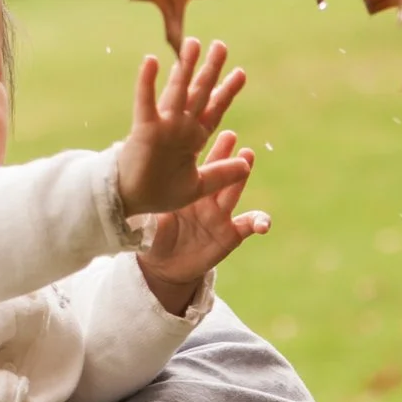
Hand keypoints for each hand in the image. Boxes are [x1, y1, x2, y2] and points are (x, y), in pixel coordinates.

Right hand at [116, 39, 251, 218]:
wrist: (131, 202)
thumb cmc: (160, 193)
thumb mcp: (198, 186)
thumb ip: (221, 174)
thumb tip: (247, 165)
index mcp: (193, 138)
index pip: (214, 109)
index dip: (227, 91)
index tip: (241, 73)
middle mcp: (180, 127)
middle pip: (200, 93)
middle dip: (211, 70)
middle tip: (221, 45)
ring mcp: (163, 126)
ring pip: (177, 91)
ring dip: (185, 67)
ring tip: (193, 43)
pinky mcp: (145, 129)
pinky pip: (146, 103)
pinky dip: (147, 82)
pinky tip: (151, 61)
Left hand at [138, 129, 270, 312]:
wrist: (164, 267)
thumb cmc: (155, 238)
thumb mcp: (149, 221)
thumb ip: (149, 207)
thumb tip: (137, 191)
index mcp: (187, 191)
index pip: (197, 167)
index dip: (199, 152)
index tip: (200, 134)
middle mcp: (206, 198)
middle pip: (217, 173)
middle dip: (223, 154)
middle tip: (229, 135)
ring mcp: (220, 215)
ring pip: (232, 192)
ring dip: (240, 175)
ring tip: (247, 155)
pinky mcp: (230, 235)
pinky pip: (248, 226)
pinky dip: (259, 222)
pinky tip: (263, 224)